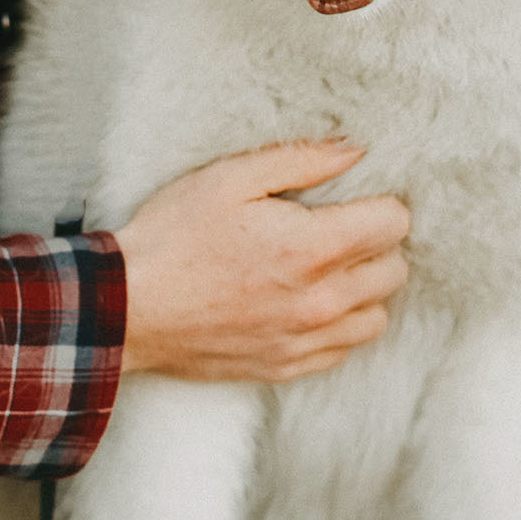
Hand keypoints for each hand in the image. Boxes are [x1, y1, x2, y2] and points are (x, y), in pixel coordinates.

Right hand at [113, 141, 409, 382]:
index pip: (394, 225)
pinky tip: (306, 303)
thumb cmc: (172, 236)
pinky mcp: (285, 367)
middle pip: (394, 271)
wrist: (127, 307)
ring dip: (363, 290)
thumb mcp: (229, 178)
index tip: (355, 199)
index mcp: (309, 248)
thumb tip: (354, 152)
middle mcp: (318, 301)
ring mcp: (303, 341)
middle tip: (340, 229)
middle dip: (376, 244)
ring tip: (328, 269)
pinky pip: (342, 350)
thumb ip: (299, 160)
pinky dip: (337, 326)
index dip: (381, 204)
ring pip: (376, 317)